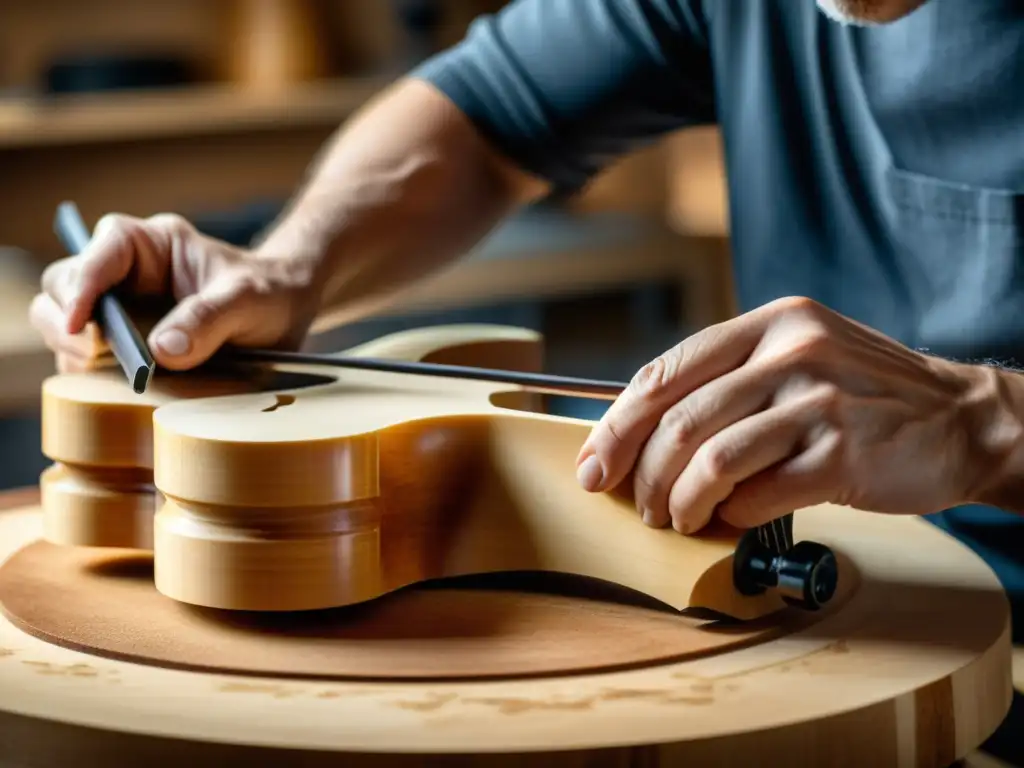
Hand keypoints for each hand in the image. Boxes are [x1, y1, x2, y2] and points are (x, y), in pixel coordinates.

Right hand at [30, 213, 318, 371]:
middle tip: (93, 355)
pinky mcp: (125, 345)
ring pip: (65, 323)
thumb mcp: (249, 301)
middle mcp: (126, 273)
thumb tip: (161, 350)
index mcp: (152, 245)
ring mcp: (121, 310)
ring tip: (105, 372)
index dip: (81, 283)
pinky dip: (91, 374)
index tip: (80, 325)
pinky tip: (113, 388)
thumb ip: (209, 319)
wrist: (286, 315)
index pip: (102, 249)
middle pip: (63, 284)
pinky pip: (88, 358)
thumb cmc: (269, 293)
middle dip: (67, 320)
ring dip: (74, 350)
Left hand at [575, 296, 1005, 532]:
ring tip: (679, 518)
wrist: (964, 419)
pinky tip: (734, 519)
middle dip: (641, 473)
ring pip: (710, 460)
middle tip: (637, 503)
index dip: (617, 423)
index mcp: (771, 323)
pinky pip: (757, 495)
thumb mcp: (800, 355)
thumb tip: (643, 431)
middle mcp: (792, 353)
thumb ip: (731, 378)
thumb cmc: (865, 395)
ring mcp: (818, 402)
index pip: (665, 371)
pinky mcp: (842, 454)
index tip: (593, 463)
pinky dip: (732, 516)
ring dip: (680, 502)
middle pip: (678, 420)